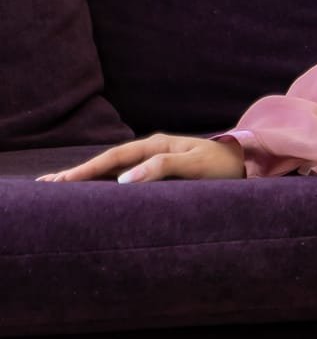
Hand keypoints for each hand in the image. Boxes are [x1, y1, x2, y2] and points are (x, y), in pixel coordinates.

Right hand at [35, 133, 247, 182]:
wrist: (246, 165)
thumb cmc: (223, 166)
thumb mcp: (194, 166)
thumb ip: (162, 168)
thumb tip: (124, 180)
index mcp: (157, 146)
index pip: (114, 159)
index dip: (87, 170)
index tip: (63, 182)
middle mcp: (152, 151)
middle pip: (108, 162)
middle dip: (79, 173)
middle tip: (48, 185)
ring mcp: (155, 161)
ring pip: (115, 169)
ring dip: (90, 178)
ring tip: (62, 187)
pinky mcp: (161, 172)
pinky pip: (127, 177)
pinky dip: (107, 182)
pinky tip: (95, 191)